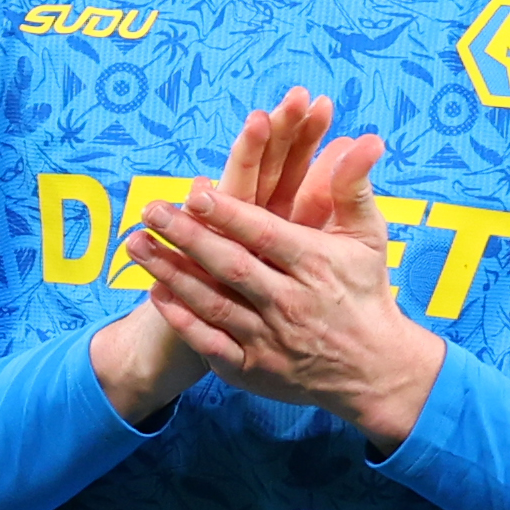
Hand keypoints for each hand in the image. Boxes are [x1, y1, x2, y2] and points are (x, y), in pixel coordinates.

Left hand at [88, 88, 342, 424]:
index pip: (265, 234)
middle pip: (232, 266)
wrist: (373, 369)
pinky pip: (210, 344)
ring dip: (172, 274)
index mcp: (317, 265)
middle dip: (187, 237)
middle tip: (149, 209)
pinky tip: (155, 293)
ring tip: (136, 244)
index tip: (194, 191)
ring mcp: (270, 339)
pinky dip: (182, 320)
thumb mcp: (369, 237)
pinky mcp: (254, 369)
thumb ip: (354, 187)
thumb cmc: (364, 290)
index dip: (229, 213)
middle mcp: (291, 303)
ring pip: (213, 303)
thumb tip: (367, 139)